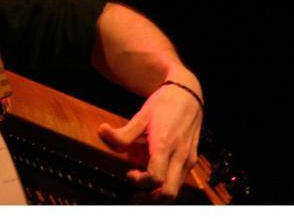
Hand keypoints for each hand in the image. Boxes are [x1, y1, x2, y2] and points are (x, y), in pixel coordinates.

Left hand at [98, 81, 202, 201]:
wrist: (188, 94)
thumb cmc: (164, 104)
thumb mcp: (141, 115)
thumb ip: (123, 132)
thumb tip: (102, 132)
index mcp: (164, 144)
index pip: (156, 177)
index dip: (140, 182)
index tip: (129, 173)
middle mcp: (179, 155)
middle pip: (169, 193)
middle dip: (151, 198)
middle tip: (136, 193)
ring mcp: (188, 159)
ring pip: (176, 189)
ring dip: (158, 191)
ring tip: (143, 182)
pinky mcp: (191, 159)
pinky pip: (179, 179)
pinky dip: (166, 181)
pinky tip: (155, 169)